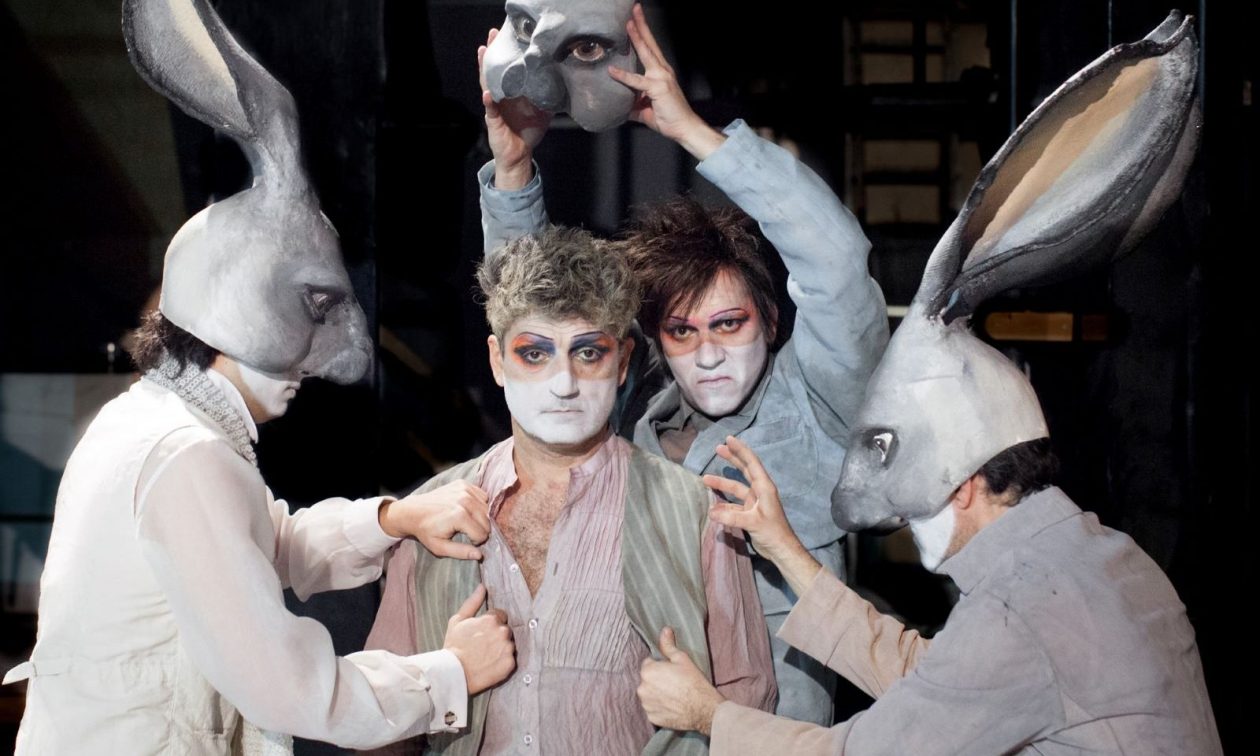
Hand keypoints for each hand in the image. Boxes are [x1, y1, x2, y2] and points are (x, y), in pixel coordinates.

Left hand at [378, 480, 490, 559]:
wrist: (412, 511)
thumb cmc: (426, 531)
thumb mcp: (440, 547)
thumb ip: (461, 552)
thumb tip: (479, 555)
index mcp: (460, 516)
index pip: (483, 534)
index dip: (475, 541)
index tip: (465, 540)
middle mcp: (465, 500)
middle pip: (487, 521)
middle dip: (480, 529)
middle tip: (466, 532)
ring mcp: (464, 490)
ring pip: (487, 508)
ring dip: (480, 517)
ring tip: (466, 521)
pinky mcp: (463, 484)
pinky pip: (482, 496)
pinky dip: (478, 504)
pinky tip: (466, 509)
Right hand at [443, 585, 515, 694]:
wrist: (454, 673)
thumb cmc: (453, 646)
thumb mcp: (457, 620)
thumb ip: (472, 602)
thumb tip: (482, 587)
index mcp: (491, 619)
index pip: (500, 616)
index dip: (490, 624)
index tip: (481, 633)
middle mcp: (503, 632)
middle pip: (505, 630)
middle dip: (497, 635)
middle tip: (483, 646)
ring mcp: (507, 648)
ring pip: (509, 644)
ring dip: (501, 648)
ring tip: (486, 656)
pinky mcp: (510, 664)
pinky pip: (510, 660)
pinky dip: (503, 662)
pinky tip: (490, 665)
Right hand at [478, 28, 550, 189]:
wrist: (519, 155)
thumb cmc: (528, 132)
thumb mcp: (542, 112)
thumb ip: (549, 97)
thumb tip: (566, 84)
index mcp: (511, 93)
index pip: (507, 69)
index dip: (506, 53)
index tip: (508, 35)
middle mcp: (501, 96)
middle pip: (493, 70)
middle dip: (492, 53)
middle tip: (492, 34)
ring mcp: (495, 107)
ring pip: (486, 84)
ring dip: (484, 69)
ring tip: (483, 52)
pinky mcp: (493, 121)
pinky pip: (490, 110)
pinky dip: (489, 102)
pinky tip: (488, 94)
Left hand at [608, 4, 723, 159]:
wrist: (684, 128)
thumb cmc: (669, 118)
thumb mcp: (646, 109)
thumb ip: (633, 104)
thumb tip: (620, 105)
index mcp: (661, 72)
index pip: (650, 48)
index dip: (642, 33)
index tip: (634, 19)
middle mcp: (662, 70)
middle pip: (650, 43)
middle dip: (641, 25)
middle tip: (634, 9)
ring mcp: (661, 77)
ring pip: (646, 53)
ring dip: (637, 37)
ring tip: (628, 23)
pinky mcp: (657, 88)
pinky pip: (637, 81)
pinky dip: (624, 76)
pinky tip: (612, 71)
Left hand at [637, 627, 722, 734]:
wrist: (703, 708)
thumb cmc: (693, 681)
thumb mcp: (682, 659)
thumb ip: (668, 645)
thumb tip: (664, 630)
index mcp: (648, 671)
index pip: (648, 664)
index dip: (660, 666)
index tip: (671, 671)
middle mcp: (642, 688)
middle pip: (647, 680)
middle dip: (657, 680)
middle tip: (674, 683)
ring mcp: (646, 704)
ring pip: (649, 695)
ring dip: (657, 693)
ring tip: (674, 695)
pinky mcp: (652, 717)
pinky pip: (652, 709)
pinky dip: (659, 707)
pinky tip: (672, 705)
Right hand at [703, 436, 820, 595]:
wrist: (782, 550)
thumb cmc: (773, 532)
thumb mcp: (753, 522)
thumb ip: (732, 516)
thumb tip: (711, 512)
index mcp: (764, 488)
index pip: (751, 463)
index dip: (740, 450)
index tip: (728, 439)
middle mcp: (760, 491)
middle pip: (744, 470)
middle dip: (732, 459)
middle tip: (718, 448)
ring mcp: (754, 502)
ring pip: (736, 488)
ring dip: (722, 483)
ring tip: (705, 479)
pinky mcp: (750, 513)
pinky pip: (734, 504)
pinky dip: (724, 503)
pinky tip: (713, 506)